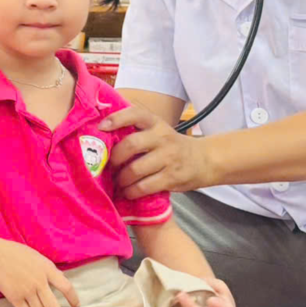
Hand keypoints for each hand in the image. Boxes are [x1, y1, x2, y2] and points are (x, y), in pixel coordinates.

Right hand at [0, 237, 79, 306]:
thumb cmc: (15, 253)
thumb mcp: (37, 257)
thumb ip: (49, 269)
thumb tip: (61, 280)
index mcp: (47, 269)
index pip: (67, 287)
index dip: (73, 299)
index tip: (75, 306)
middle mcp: (39, 282)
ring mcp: (27, 291)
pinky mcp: (15, 298)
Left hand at [101, 105, 219, 198]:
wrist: (204, 160)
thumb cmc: (171, 145)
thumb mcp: (158, 131)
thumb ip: (136, 131)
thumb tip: (103, 139)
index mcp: (156, 123)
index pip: (135, 114)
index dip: (116, 119)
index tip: (101, 127)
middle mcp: (162, 138)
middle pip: (131, 145)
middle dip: (114, 158)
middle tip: (108, 166)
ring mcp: (168, 158)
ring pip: (135, 169)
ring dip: (121, 178)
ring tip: (117, 182)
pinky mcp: (172, 177)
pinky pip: (144, 186)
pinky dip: (131, 191)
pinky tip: (127, 192)